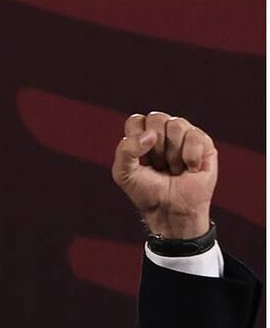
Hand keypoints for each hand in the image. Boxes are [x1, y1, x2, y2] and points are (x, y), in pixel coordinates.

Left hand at [111, 111, 216, 238]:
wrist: (171, 209)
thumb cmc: (146, 191)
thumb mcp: (124, 174)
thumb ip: (125, 151)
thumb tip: (150, 135)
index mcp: (141, 136)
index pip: (136, 120)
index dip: (137, 140)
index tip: (141, 161)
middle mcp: (163, 131)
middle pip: (156, 118)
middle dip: (155, 147)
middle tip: (158, 165)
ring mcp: (184, 135)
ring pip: (176, 124)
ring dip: (172, 154)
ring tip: (174, 169)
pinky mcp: (204, 142)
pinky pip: (195, 135)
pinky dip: (190, 156)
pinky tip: (190, 169)